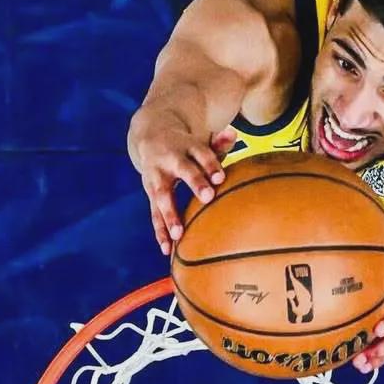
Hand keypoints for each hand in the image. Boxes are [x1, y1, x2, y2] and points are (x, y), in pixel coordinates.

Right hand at [132, 120, 236, 255]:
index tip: (221, 177)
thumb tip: (233, 134)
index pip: (201, 153)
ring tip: (178, 234)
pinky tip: (166, 250)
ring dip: (170, 214)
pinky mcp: (150, 192)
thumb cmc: (186, 146)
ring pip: (163, 195)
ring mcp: (158, 176)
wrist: (151, 135)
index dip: (211, 164)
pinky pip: (154, 213)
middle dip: (195, 182)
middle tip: (208, 196)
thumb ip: (218, 143)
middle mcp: (170, 160)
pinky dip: (160, 231)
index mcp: (186, 146)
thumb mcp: (200, 142)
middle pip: (184, 170)